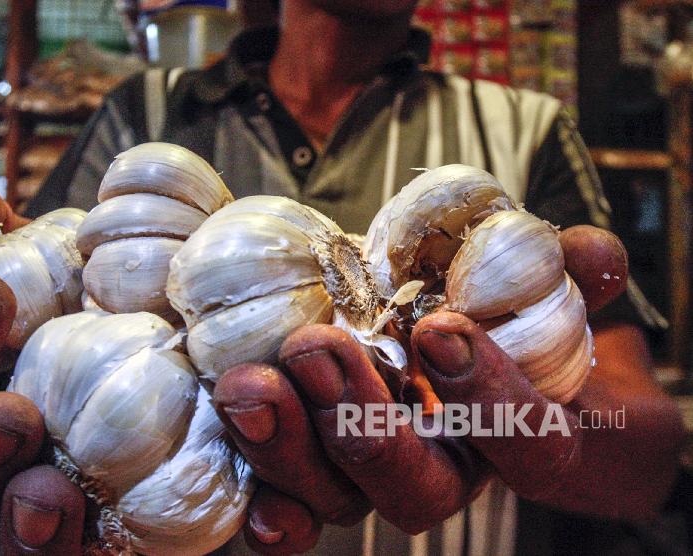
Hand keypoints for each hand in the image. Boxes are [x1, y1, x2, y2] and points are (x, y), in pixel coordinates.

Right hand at [0, 164, 319, 553]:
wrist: (228, 365)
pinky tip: (259, 509)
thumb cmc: (130, 328)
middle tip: (8, 414)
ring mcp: (89, 533)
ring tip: (52, 492)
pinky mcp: (171, 546)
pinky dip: (224, 535)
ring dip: (34, 539)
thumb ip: (17, 247)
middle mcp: (22, 486)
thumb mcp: (83, 281)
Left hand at [214, 225, 662, 547]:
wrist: (451, 334)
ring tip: (248, 385)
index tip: (440, 330)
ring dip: (288, 445)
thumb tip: (591, 253)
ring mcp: (375, 475)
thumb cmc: (503, 313)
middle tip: (317, 350)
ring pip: (337, 496)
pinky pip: (289, 503)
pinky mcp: (317, 469)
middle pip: (416, 491)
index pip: (524, 443)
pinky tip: (229, 448)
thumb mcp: (541, 284)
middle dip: (364, 427)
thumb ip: (571, 271)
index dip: (486, 397)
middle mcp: (445, 469)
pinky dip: (260, 491)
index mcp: (518, 436)